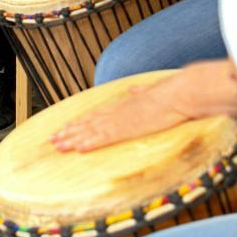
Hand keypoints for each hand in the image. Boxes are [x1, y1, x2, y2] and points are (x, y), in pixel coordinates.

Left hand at [50, 61, 236, 152]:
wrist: (182, 92)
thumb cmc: (172, 92)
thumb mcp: (151, 90)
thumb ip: (139, 91)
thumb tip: (132, 89)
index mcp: (123, 104)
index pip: (96, 114)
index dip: (80, 121)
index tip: (67, 126)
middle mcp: (118, 111)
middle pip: (88, 122)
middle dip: (70, 131)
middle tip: (53, 139)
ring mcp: (121, 119)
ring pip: (91, 130)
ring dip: (73, 138)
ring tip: (57, 145)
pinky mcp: (129, 128)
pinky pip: (105, 137)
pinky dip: (90, 142)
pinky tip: (78, 148)